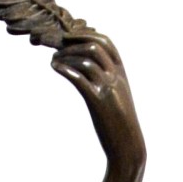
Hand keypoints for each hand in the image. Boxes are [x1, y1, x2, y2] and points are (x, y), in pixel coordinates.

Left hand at [52, 33, 145, 170]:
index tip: (69, 36)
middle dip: (74, 41)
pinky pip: (80, 79)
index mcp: (121, 72)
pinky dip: (65, 69)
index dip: (86, 34)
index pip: (106, 41)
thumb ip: (107, 81)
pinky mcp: (98, 103)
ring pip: (86, 59)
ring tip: (54, 59)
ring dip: (67, 55)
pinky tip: (54, 67)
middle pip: (94, 45)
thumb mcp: (116, 97)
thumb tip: (91, 73)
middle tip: (56, 44)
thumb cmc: (119, 125)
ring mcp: (108, 88)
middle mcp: (116, 76)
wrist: (128, 147)